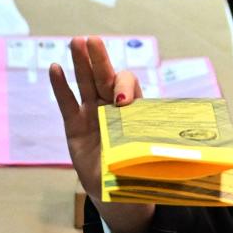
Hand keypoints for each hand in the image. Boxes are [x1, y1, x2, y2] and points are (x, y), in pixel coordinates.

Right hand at [49, 36, 153, 232]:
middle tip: (92, 40)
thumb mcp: (152, 158)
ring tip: (76, 43)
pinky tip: (55, 68)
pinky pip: (68, 103)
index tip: (122, 102)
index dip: (125, 88)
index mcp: (136, 111)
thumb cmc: (141, 173)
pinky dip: (60, 87)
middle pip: (106, 77)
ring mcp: (94, 115)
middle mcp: (114, 108)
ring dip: (80, 64)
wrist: (119, 193)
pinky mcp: (76, 127)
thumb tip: (178, 149)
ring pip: (86, 84)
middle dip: (100, 60)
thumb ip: (155, 147)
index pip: (130, 87)